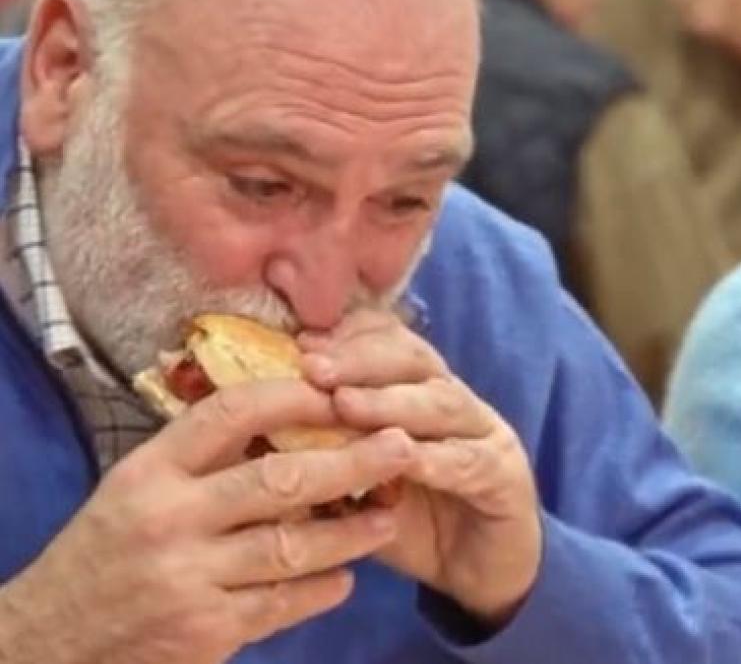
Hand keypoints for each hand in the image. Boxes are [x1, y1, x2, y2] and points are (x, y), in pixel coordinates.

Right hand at [0, 380, 413, 663]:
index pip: (231, 413)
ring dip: (351, 531)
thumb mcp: (137, 488)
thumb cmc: (108, 551)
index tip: (344, 387)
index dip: (294, 395)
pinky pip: (282, 604)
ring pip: (291, 546)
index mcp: (151, 471)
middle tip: (403, 444)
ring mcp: (188, 577)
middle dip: (351, 460)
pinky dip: (321, 588)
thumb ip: (202, 456)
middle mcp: (169, 518)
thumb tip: (289, 409)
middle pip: (278, 479)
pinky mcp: (205, 630)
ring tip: (390, 514)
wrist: (52, 640)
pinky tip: (348, 576)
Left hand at [300, 309, 541, 627]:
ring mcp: (486, 435)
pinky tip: (402, 458)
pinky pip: (469, 461)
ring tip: (345, 404)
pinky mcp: (505, 477)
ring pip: (442, 403)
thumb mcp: (358, 485)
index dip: (348, 337)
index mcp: (419, 393)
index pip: (389, 342)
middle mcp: (455, 402)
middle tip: (311, 366)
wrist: (482, 572)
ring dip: (391, 401)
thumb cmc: (413, 523)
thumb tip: (255, 435)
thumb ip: (324, 455)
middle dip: (360, 359)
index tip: (299, 344)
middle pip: (414, 360)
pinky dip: (434, 458)